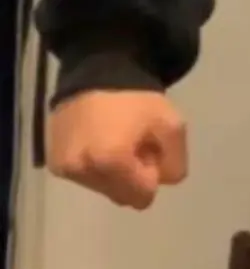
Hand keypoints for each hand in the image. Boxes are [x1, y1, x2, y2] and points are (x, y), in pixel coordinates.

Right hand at [48, 91, 188, 210]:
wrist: (96, 71)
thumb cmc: (136, 98)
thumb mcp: (173, 125)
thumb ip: (175, 163)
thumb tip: (160, 181)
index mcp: (111, 161)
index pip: (143, 196)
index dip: (151, 173)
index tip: (148, 148)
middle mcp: (83, 169)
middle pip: (122, 197)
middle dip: (132, 177)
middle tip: (132, 144)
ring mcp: (65, 168)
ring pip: (103, 189)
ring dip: (113, 173)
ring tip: (113, 139)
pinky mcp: (54, 163)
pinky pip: (84, 179)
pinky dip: (94, 167)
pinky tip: (97, 141)